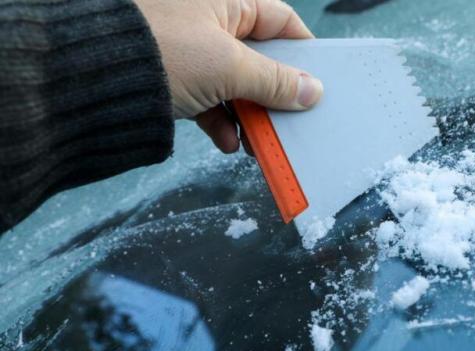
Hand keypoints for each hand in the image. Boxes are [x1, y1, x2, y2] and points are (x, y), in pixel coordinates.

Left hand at [134, 0, 323, 151]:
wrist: (90, 78)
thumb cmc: (160, 52)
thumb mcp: (229, 67)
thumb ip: (275, 81)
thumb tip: (312, 91)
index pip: (279, 20)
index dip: (302, 50)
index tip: (317, 79)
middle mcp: (208, 18)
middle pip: (258, 57)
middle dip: (273, 93)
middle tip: (289, 118)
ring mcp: (189, 48)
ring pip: (234, 82)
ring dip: (249, 114)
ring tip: (258, 141)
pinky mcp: (172, 75)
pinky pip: (207, 98)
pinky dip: (220, 121)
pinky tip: (227, 142)